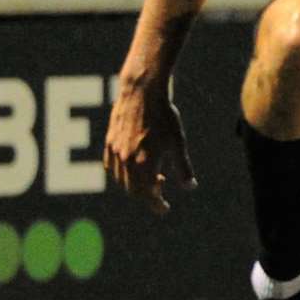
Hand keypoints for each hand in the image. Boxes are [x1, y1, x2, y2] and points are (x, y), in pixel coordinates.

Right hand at [103, 83, 198, 214]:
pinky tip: (132, 165)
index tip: (164, 208)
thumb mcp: (178, 142)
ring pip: (121, 180)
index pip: (148, 196)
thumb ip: (183, 168)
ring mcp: (115, 152)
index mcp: (144, 164)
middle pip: (133, 190)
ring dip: (134, 184)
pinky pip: (111, 166)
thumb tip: (190, 187)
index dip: (157, 205)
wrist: (142, 91)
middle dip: (147, 194)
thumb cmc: (164, 116)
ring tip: (151, 174)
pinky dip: (121, 172)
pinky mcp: (109, 142)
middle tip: (161, 187)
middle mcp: (126, 161)